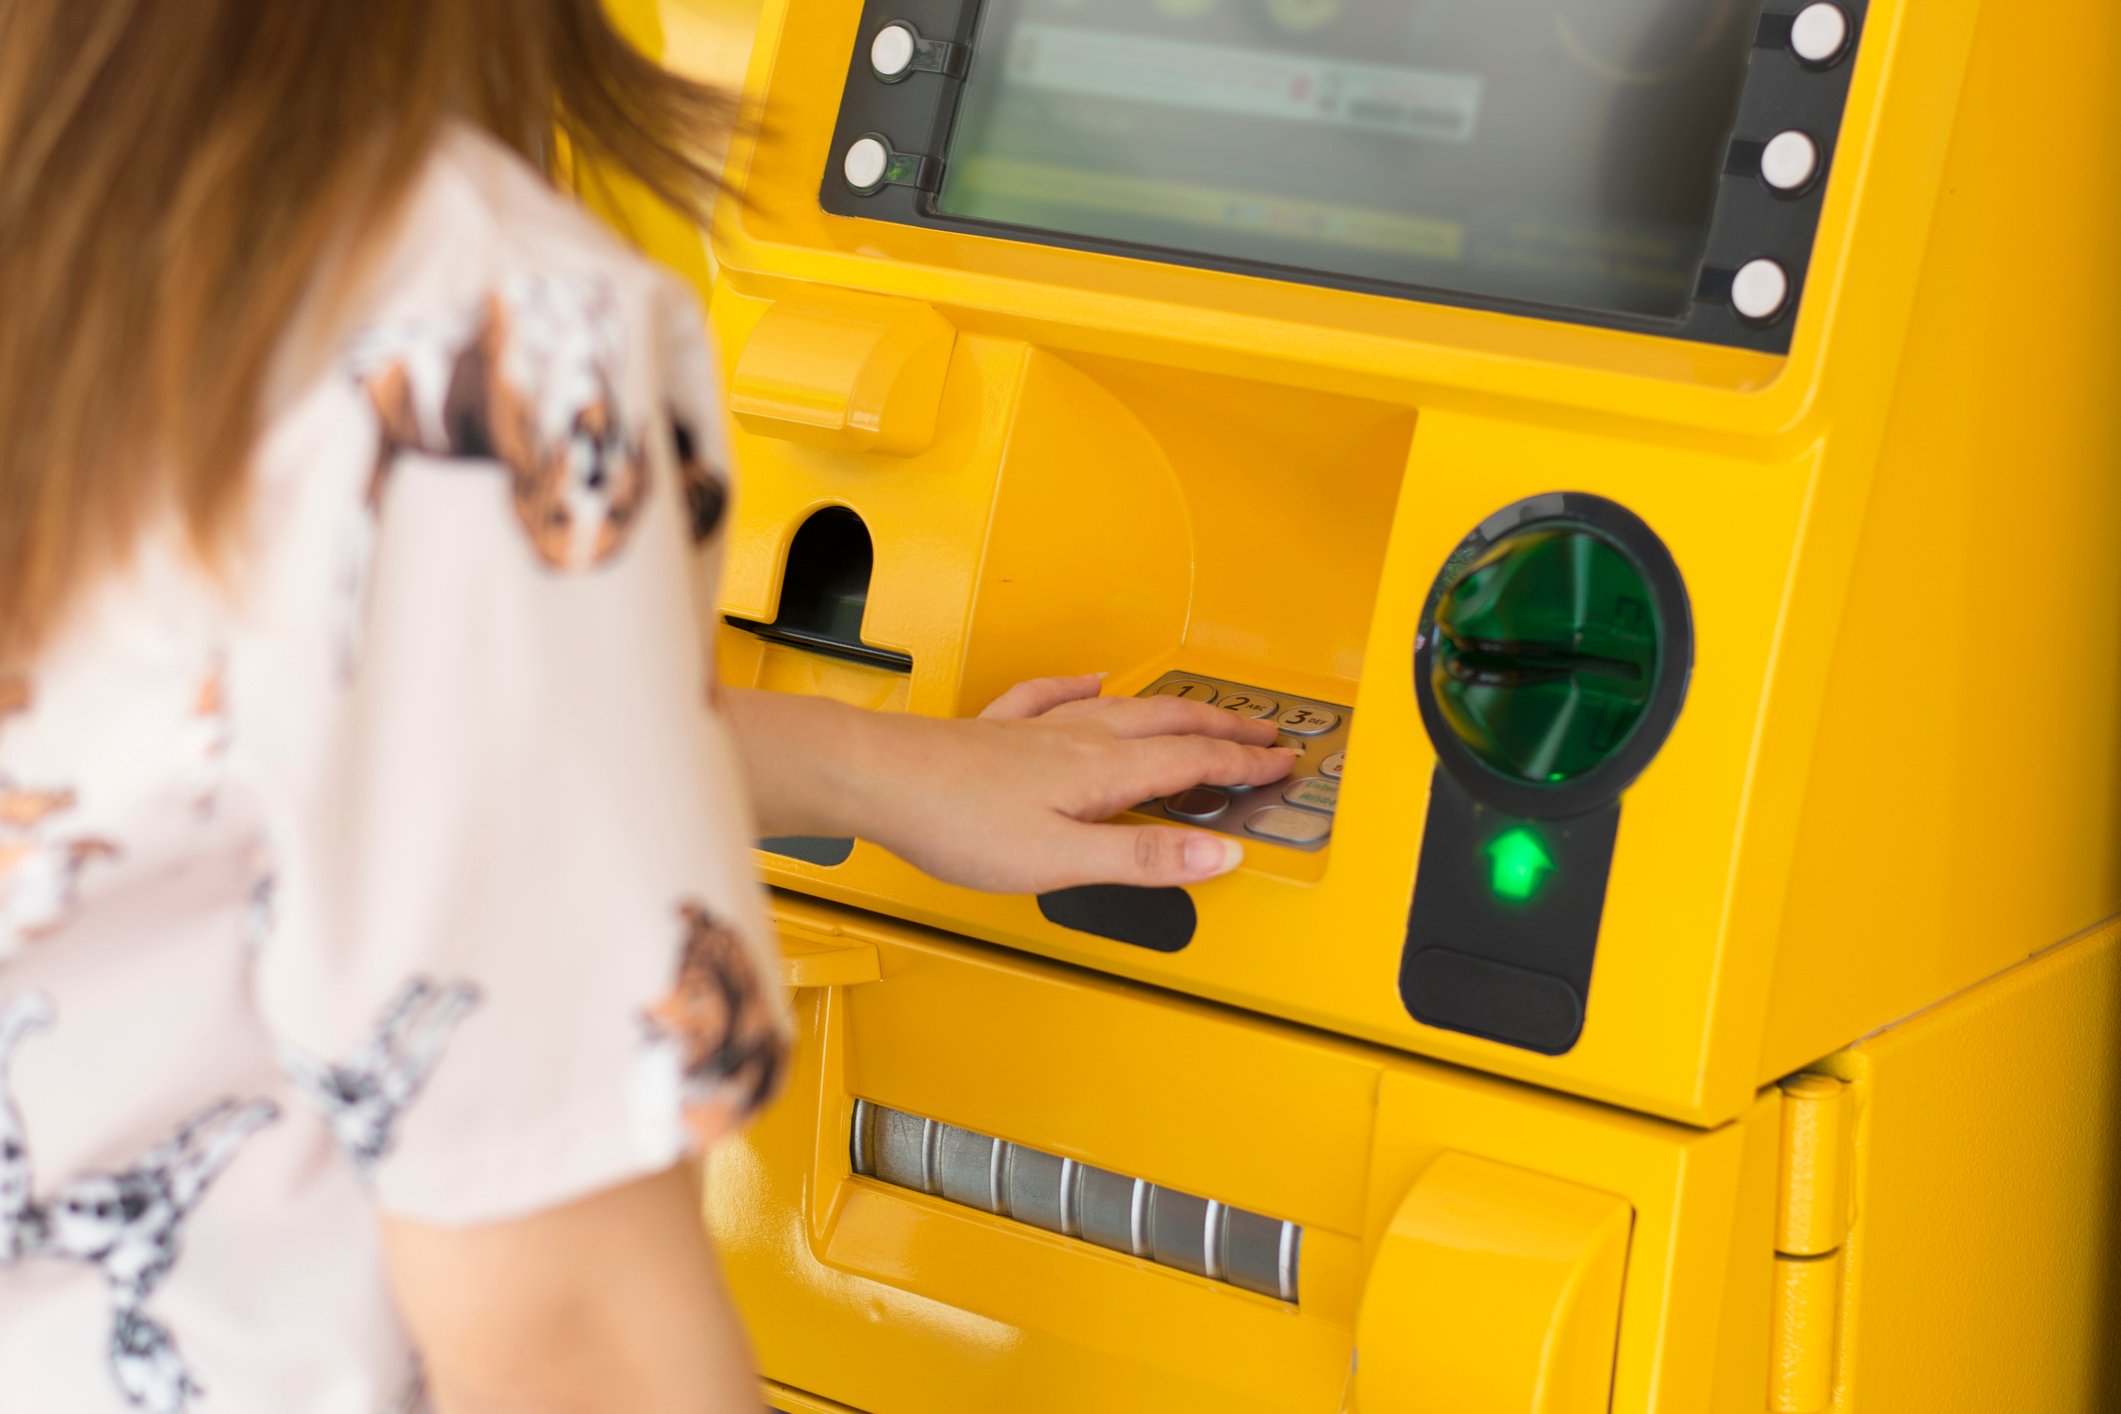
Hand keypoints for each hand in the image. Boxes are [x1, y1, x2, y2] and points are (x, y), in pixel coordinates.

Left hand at [723, 677, 1295, 893]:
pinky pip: (1052, 696)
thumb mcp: (1061, 860)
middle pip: (1167, 723)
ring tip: (1200, 709)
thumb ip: (1142, 858)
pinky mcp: (996, 731)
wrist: (876, 779)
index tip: (1283, 762)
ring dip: (1171, 708)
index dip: (1243, 763)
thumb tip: (1220, 855)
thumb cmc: (956, 822)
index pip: (1192, 761)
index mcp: (1100, 772)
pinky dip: (1081, 686)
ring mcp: (1035, 729)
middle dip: (1222, 727)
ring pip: (1121, 708)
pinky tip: (1088, 680)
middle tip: (1263, 733)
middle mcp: (1075, 739)